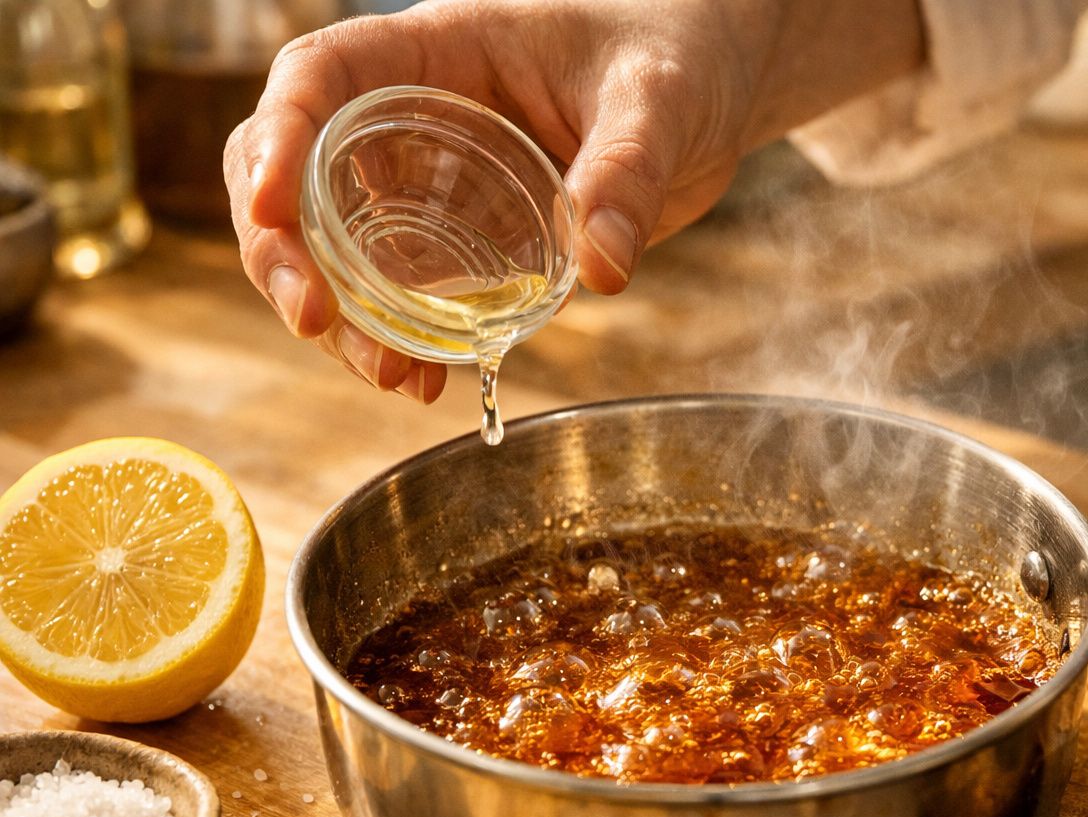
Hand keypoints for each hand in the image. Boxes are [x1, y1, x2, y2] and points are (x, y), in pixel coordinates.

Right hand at [224, 0, 921, 400]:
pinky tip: (424, 381)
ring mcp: (427, 185)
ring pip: (335, 250)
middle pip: (295, 176)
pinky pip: (400, 294)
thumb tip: (604, 269)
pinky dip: (395, 340)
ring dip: (340, 318)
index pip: (317, 77)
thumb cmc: (673, 55)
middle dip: (282, 251)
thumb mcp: (656, 101)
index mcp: (435, 52)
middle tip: (315, 321)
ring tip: (392, 375)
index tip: (271, 208)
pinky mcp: (460, 243)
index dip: (275, 138)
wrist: (704, 91)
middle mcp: (409, 119)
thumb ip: (627, 172)